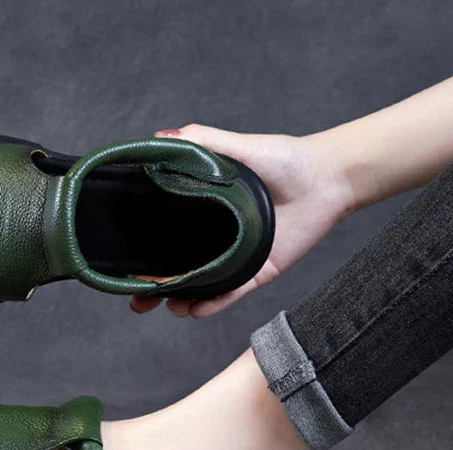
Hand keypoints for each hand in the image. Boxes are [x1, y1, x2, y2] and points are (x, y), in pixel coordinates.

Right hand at [131, 124, 353, 317]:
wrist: (327, 177)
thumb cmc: (284, 158)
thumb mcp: (236, 147)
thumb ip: (200, 143)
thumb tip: (158, 138)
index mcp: (207, 214)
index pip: (167, 238)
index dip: (145, 255)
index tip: (125, 267)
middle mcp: (218, 240)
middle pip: (178, 270)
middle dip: (154, 289)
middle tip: (137, 302)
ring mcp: (237, 258)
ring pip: (202, 288)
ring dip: (181, 300)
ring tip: (166, 305)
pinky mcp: (259, 271)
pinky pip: (231, 294)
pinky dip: (212, 304)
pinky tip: (193, 309)